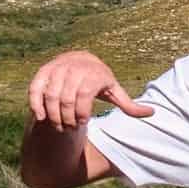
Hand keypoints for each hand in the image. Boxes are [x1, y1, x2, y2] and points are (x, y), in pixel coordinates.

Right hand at [28, 49, 153, 131]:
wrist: (81, 59)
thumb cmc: (99, 80)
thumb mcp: (115, 91)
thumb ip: (129, 104)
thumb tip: (153, 112)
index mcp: (94, 75)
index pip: (84, 97)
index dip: (81, 114)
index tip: (82, 124)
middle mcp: (74, 69)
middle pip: (66, 99)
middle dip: (67, 118)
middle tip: (69, 128)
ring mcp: (57, 69)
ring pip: (51, 96)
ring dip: (53, 115)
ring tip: (59, 126)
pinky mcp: (43, 72)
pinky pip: (35, 89)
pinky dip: (36, 104)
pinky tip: (42, 118)